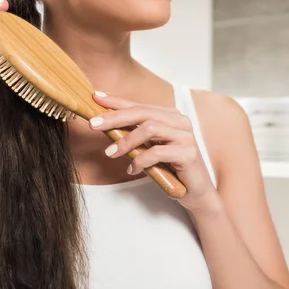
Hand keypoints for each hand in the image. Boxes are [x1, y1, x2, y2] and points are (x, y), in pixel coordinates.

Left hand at [89, 91, 219, 211]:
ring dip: (126, 141)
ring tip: (110, 153)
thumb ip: (134, 135)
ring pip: (150, 129)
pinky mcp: (188, 153)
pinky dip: (140, 161)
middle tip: (94, 124)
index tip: (96, 97)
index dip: (116, 101)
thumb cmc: (170, 168)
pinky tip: (132, 169)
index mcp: (170, 116)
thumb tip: (106, 124)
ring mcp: (185, 136)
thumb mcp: (148, 148)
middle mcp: (179, 121)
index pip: (139, 105)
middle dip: (115, 117)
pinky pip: (158, 152)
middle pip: (142, 113)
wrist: (195, 191)